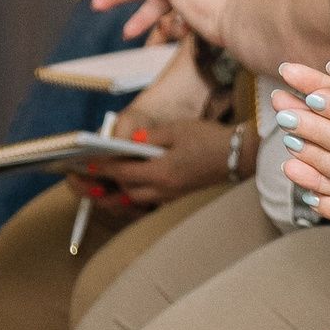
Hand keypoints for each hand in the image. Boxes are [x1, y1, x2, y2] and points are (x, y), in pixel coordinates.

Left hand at [70, 117, 247, 208]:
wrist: (240, 156)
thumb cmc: (211, 140)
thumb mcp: (178, 129)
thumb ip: (150, 136)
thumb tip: (131, 142)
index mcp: (162, 171)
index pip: (123, 173)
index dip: (104, 168)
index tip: (89, 163)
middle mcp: (165, 188)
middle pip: (126, 192)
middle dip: (108, 184)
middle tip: (92, 174)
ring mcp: (173, 194)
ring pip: (137, 200)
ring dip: (122, 192)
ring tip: (108, 181)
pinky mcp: (179, 195)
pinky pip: (151, 200)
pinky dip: (137, 194)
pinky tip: (134, 184)